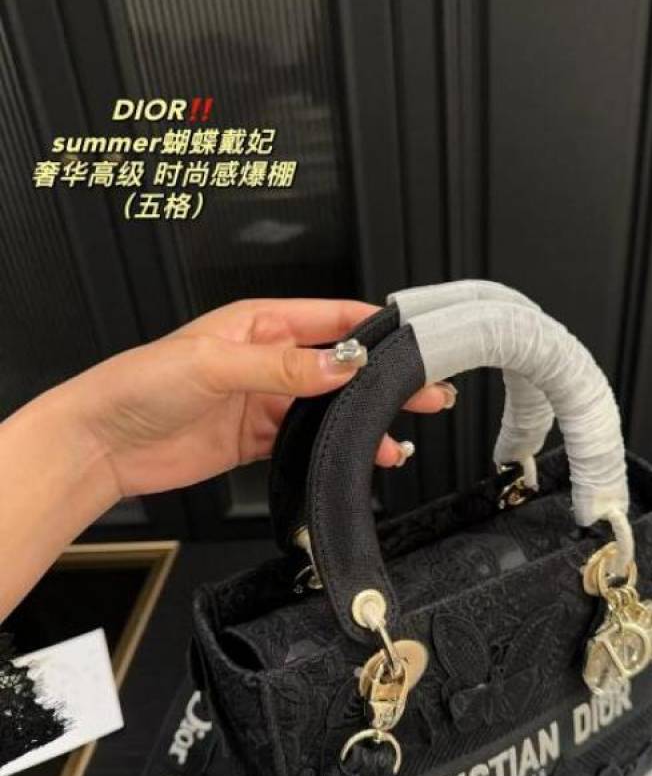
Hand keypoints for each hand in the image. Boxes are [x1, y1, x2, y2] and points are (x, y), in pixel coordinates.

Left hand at [66, 298, 454, 498]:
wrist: (101, 444)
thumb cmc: (139, 384)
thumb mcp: (216, 364)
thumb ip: (284, 365)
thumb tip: (342, 362)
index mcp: (259, 323)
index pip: (332, 317)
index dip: (375, 329)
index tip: (413, 343)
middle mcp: (266, 358)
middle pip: (339, 365)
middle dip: (383, 379)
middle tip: (426, 392)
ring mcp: (262, 400)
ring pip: (328, 408)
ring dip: (363, 421)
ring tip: (400, 436)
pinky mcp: (255, 438)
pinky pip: (305, 441)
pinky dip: (334, 450)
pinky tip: (359, 457)